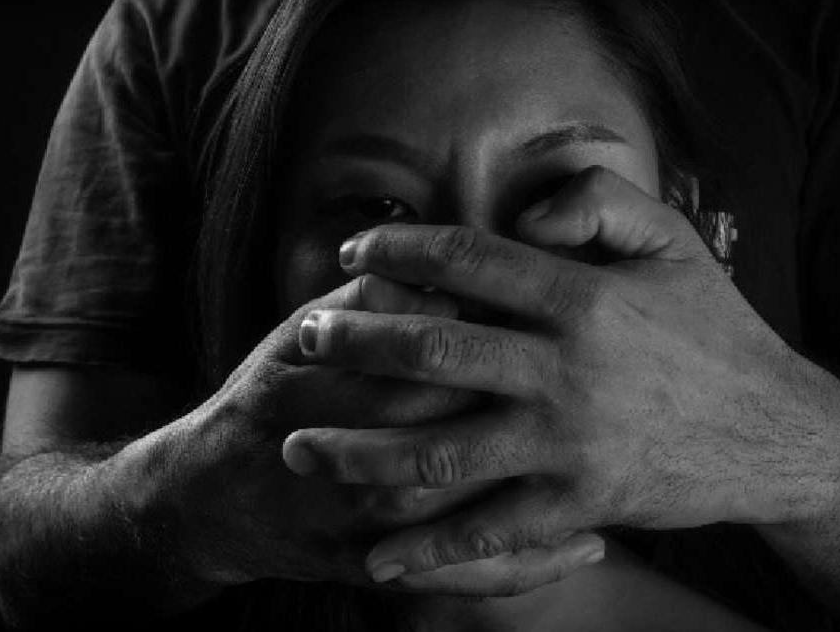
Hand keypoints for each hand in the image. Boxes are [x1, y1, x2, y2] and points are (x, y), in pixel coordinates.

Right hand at [157, 272, 603, 591]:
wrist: (210, 494)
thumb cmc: (265, 398)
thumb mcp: (303, 332)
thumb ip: (374, 294)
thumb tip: (446, 264)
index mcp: (370, 383)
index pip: (462, 351)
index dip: (520, 333)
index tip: (572, 318)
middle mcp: (382, 457)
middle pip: (490, 430)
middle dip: (551, 409)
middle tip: (615, 386)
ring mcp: (387, 522)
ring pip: (496, 510)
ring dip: (564, 491)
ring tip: (629, 462)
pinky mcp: (388, 570)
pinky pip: (475, 575)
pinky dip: (536, 565)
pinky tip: (589, 547)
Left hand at [284, 165, 839, 586]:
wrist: (775, 433)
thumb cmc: (716, 328)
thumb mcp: (674, 242)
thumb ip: (598, 202)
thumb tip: (521, 218)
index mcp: (583, 298)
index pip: (469, 263)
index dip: (401, 251)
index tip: (352, 255)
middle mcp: (566, 370)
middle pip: (435, 355)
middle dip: (356, 345)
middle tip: (302, 339)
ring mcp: (568, 444)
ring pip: (440, 451)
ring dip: (360, 451)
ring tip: (300, 448)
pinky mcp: (578, 504)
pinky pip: (489, 531)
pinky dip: (428, 549)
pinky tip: (375, 558)